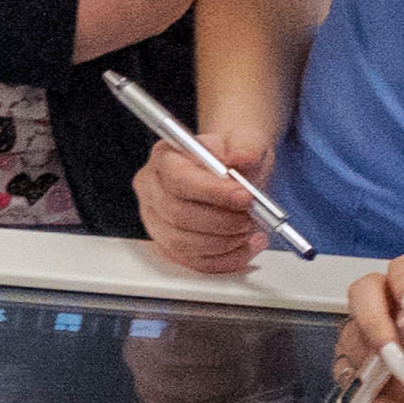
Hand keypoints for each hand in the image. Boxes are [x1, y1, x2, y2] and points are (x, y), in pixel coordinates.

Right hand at [130, 124, 275, 276]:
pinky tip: (245, 246)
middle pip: (178, 214)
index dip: (212, 192)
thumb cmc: (231, 156)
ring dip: (224, 242)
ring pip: (183, 244)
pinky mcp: (168, 246)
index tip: (244, 196)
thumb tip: (242, 156)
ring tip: (249, 229)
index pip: (178, 179)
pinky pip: (193, 262)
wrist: (232, 173)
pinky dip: (225, 260)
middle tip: (251, 216)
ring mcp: (156, 221)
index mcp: (164, 157)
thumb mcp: (245, 139)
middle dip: (222, 221)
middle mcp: (152, 189)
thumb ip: (246, 145)